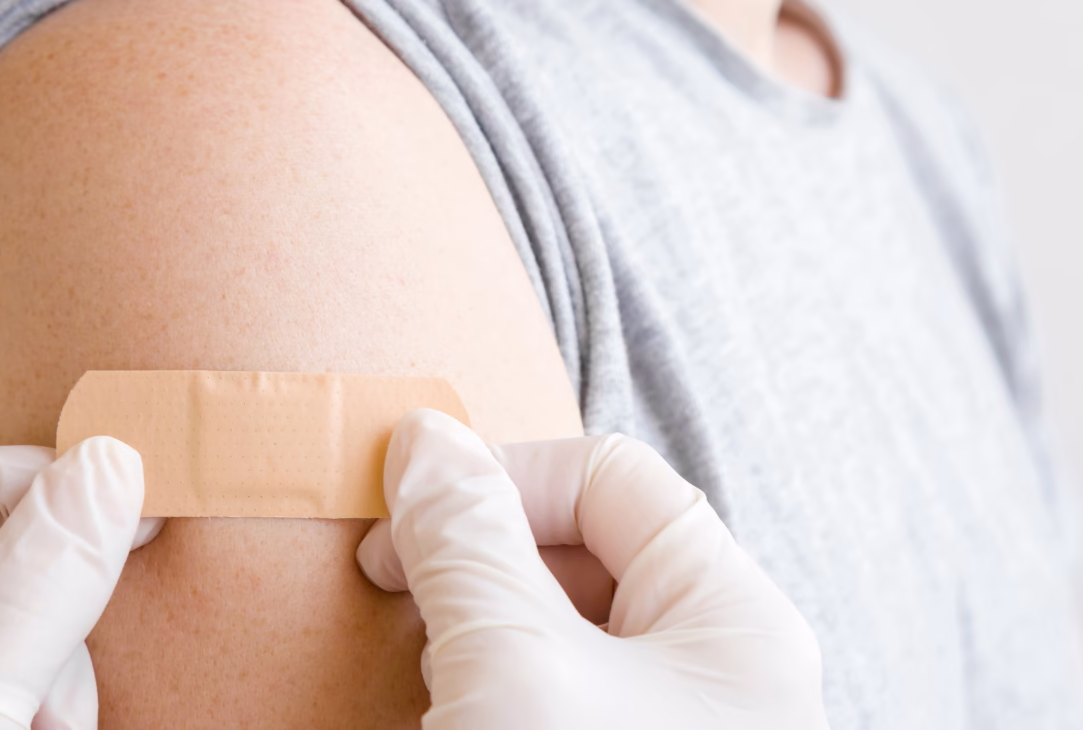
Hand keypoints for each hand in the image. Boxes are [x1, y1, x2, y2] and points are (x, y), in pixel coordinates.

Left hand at [0, 436, 162, 728]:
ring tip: (52, 729)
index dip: (16, 481)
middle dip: (51, 608)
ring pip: (15, 645)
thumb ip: (28, 588)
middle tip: (86, 643)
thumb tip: (110, 466)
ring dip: (60, 684)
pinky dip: (54, 715)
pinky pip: (20, 697)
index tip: (116, 498)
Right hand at [357, 410, 827, 728]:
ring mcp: (677, 728)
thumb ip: (470, 540)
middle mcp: (721, 671)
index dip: (501, 478)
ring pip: (567, 632)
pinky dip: (498, 687)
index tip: (405, 522)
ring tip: (432, 674)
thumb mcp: (516, 664)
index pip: (610, 478)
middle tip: (404, 598)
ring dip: (483, 629)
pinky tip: (454, 713)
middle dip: (483, 562)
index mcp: (734, 620)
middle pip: (587, 553)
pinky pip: (559, 695)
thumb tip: (426, 438)